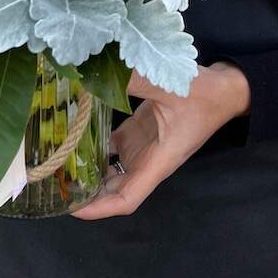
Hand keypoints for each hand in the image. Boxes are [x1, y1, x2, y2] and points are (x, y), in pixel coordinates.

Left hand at [69, 60, 250, 220]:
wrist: (226, 88)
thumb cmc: (205, 94)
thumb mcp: (171, 85)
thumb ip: (136, 78)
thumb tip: (98, 69)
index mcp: (158, 161)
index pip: (127, 199)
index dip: (99, 208)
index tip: (70, 207)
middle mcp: (149, 160)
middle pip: (113, 189)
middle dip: (86, 192)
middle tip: (52, 184)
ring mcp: (144, 146)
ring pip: (111, 169)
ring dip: (87, 169)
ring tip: (55, 162)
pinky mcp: (140, 131)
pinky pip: (112, 146)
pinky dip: (93, 145)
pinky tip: (72, 134)